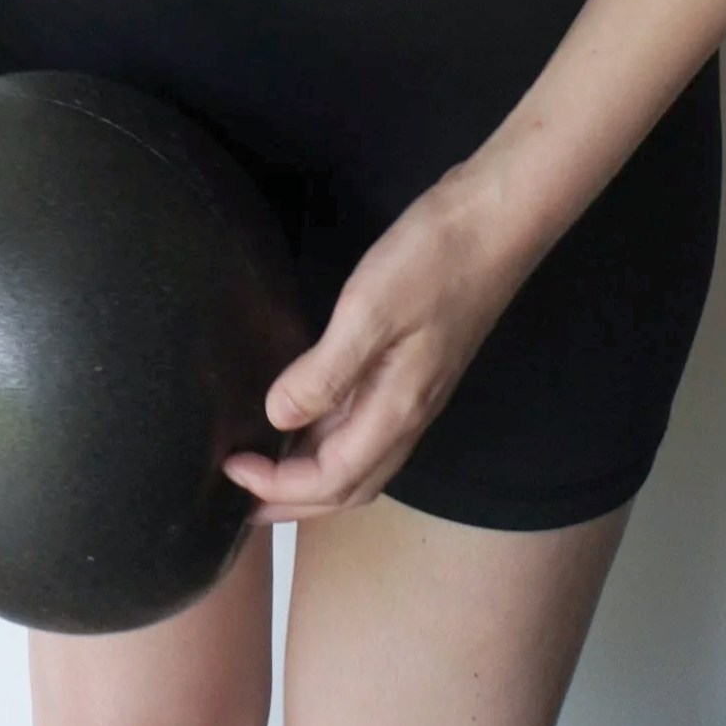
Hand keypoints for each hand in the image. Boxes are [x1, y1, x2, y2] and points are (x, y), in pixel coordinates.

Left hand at [223, 174, 531, 520]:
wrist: (496, 223)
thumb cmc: (432, 261)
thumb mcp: (369, 310)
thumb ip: (326, 372)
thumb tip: (277, 418)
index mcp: (396, 411)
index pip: (331, 480)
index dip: (278, 488)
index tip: (230, 468)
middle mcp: (407, 416)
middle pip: (347, 487)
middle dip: (293, 502)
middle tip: (239, 499)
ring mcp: (414, 394)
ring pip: (358, 460)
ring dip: (311, 476)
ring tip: (264, 469)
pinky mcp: (414, 368)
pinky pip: (366, 427)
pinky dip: (330, 439)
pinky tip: (306, 416)